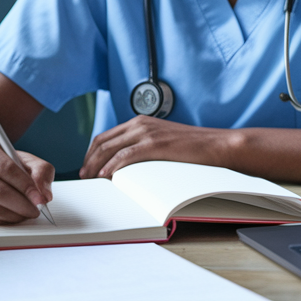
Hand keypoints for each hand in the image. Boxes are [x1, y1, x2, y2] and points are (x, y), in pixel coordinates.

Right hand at [0, 136, 54, 224]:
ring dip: (16, 214)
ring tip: (27, 212)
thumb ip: (41, 171)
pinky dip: (4, 220)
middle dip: (22, 204)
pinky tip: (13, 214)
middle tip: (37, 209)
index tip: (40, 198)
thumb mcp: (23, 159)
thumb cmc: (1, 164)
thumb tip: (45, 195)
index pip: (5, 168)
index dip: (26, 185)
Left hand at [80, 116, 235, 178]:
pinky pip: (126, 156)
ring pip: (110, 148)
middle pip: (103, 142)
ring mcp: (147, 133)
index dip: (92, 152)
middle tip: (84, 175)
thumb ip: (145, 145)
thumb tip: (129, 162)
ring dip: (96, 164)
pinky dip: (112, 166)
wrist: (216, 144)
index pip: (106, 136)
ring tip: (90, 178)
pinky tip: (106, 176)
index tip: (88, 166)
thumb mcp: (163, 140)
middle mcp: (140, 124)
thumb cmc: (193, 146)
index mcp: (140, 121)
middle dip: (89, 159)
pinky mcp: (155, 145)